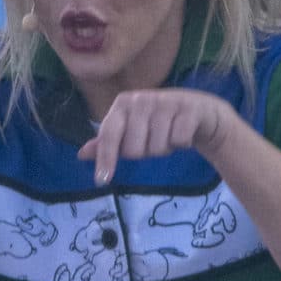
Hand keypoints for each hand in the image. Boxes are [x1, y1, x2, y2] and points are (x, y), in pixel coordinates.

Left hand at [82, 85, 239, 188]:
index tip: (102, 181)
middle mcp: (142, 99)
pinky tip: (184, 133)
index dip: (105, 159)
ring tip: (168, 135)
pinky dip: (182, 143)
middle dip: (144, 152)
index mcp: (123, 104)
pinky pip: (178, 142)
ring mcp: (166, 102)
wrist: (199, 111)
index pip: (109, 135)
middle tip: (153, 140)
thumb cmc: (158, 121)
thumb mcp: (131, 129)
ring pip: (157, 148)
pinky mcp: (189, 109)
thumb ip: (107, 141)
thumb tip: (81, 154)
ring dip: (164, 149)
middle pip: (134, 149)